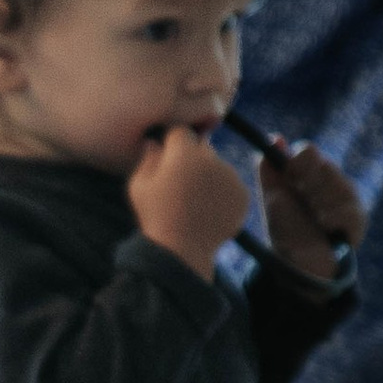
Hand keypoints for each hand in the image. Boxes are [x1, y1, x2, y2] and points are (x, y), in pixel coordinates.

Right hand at [129, 123, 251, 281]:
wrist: (182, 251)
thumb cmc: (155, 217)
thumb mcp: (139, 186)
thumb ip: (147, 158)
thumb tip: (154, 142)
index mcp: (184, 153)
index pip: (181, 131)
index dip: (173, 143)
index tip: (167, 158)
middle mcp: (212, 159)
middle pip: (203, 147)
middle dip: (192, 158)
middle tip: (181, 184)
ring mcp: (231, 176)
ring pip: (219, 166)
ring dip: (209, 176)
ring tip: (196, 201)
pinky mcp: (243, 194)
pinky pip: (232, 184)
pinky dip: (223, 193)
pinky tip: (209, 209)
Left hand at [255, 134, 366, 282]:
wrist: (299, 264)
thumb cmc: (285, 228)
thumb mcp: (273, 200)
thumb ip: (271, 171)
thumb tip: (276, 138)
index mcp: (308, 171)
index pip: (307, 152)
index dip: (297, 162)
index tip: (290, 177)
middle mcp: (330, 179)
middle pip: (326, 166)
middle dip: (310, 185)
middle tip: (304, 200)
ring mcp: (346, 197)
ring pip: (339, 186)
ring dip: (321, 203)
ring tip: (315, 217)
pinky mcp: (358, 218)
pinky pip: (349, 211)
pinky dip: (334, 218)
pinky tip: (326, 225)